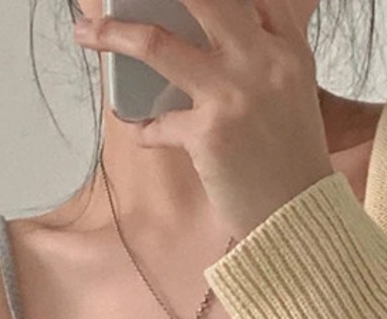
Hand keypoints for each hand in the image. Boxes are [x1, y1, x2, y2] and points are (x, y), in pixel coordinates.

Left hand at [73, 0, 336, 240]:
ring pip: (156, 44)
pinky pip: (157, 123)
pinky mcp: (208, 135)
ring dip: (113, 35)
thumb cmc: (291, 161)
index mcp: (287, 48)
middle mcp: (263, 61)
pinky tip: (143, 131)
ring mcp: (233, 96)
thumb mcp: (290, 95)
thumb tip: (198, 40)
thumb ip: (258, 58)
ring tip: (86, 34)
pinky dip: (145, 129)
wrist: (300, 217)